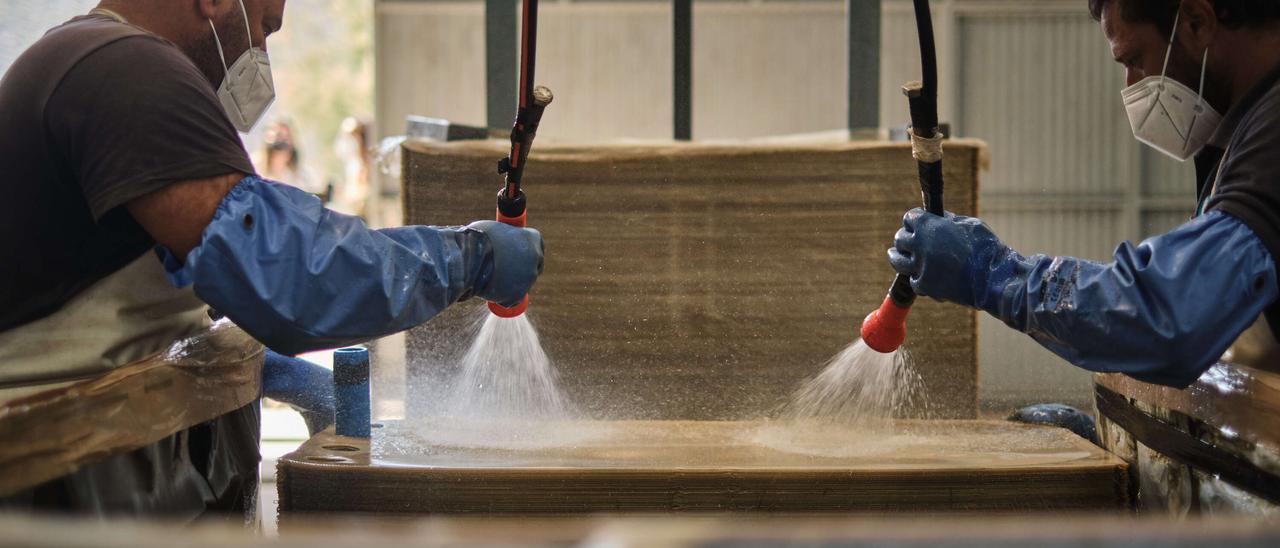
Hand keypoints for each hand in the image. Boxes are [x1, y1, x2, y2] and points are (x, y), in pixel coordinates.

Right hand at [467, 220, 544, 306]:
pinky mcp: (519, 294)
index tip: (516, 257)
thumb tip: (500, 241)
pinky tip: (488, 289)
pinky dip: (500, 297)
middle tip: (504, 273)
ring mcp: (529, 276)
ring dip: (508, 285)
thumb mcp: (493, 230)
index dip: (524, 253)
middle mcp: (535, 256)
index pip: (536, 247)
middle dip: (521, 271)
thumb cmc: (476, 239)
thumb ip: (503, 237)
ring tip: (488, 278)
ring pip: (521, 285)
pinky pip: (510, 299)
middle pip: (533, 267)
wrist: (467, 257)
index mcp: (532, 237)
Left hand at [887, 208, 1012, 309]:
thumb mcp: (967, 224)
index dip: (913, 220)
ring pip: (898, 261)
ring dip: (896, 256)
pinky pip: (913, 280)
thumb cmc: (985, 247)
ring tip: (894, 254)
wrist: (994, 277)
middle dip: (904, 238)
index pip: (910, 218)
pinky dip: (918, 277)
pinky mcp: (925, 285)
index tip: (914, 222)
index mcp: (929, 226)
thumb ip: (947, 221)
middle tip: (905, 240)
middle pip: (900, 239)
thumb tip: (937, 218)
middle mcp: (920, 245)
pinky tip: (921, 275)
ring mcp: (920, 266)